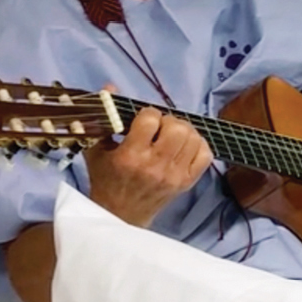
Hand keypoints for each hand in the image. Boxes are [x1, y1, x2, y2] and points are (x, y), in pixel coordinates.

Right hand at [84, 103, 212, 226]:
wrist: (120, 215)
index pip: (150, 120)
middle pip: (177, 128)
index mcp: (130, 156)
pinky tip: (184, 146)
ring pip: (194, 139)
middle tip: (159, 127)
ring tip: (171, 135)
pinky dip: (198, 145)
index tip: (141, 119)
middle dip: (168, 120)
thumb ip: (103, 117)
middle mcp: (155, 166)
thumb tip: (110, 86)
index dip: (147, 113)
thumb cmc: (105, 179)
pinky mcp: (187, 183)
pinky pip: (206, 155)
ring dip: (183, 131)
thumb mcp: (96, 148)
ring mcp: (174, 175)